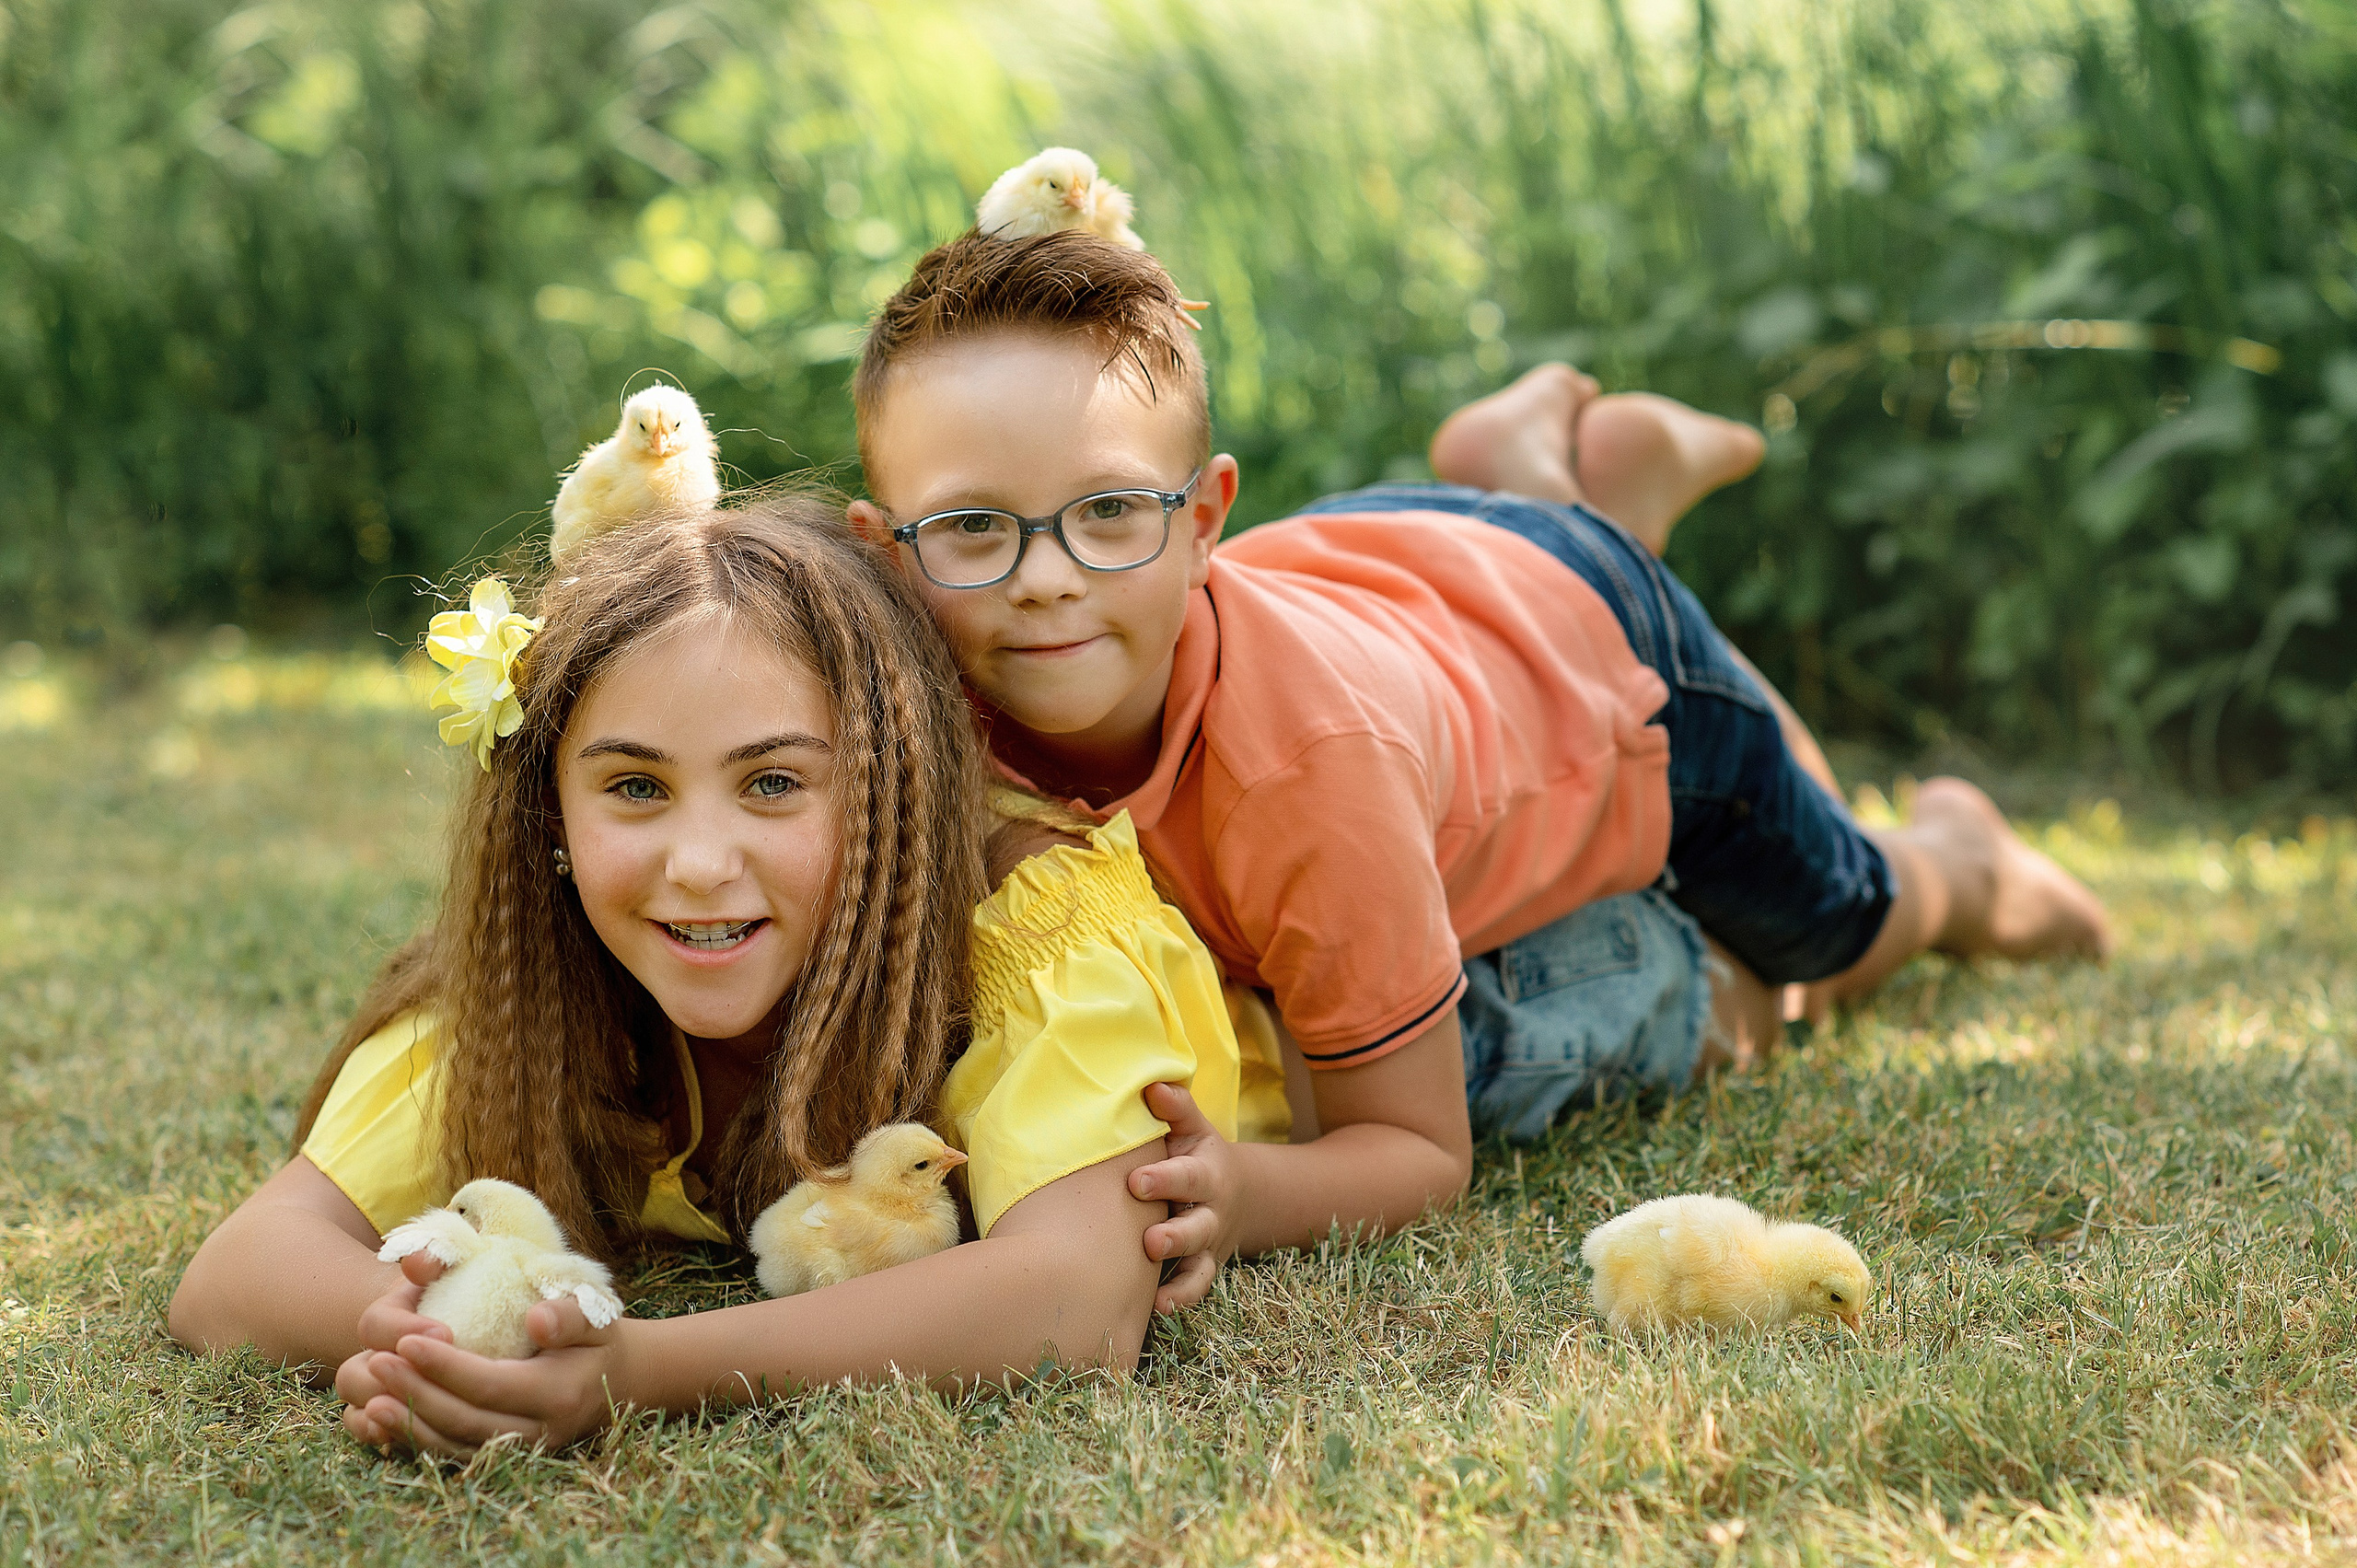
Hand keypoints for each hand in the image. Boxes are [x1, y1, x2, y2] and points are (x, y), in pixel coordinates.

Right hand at [336, 1251, 452, 1442]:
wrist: (466, 1327)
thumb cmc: (460, 1296)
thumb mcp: (453, 1271)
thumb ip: (436, 1258)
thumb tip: (421, 1261)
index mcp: (385, 1319)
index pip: (377, 1325)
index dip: (405, 1331)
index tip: (447, 1333)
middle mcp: (370, 1358)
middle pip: (354, 1375)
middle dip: (389, 1379)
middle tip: (431, 1376)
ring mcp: (374, 1393)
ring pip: (357, 1408)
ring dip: (382, 1411)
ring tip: (416, 1410)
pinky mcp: (388, 1420)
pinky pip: (370, 1433)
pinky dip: (381, 1435)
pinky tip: (406, 1436)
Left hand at [342, 1262, 630, 1457]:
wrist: (615, 1380)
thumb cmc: (596, 1338)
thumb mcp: (596, 1315)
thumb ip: (569, 1314)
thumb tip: (536, 1320)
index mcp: (558, 1394)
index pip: (490, 1384)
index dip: (445, 1366)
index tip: (406, 1340)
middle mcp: (538, 1432)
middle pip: (464, 1420)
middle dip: (416, 1393)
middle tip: (378, 1363)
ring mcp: (519, 1452)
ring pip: (453, 1446)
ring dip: (408, 1424)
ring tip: (371, 1397)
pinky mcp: (502, 1457)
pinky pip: (451, 1455)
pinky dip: (414, 1442)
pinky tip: (382, 1422)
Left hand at [1127, 1081, 1245, 1313]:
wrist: (1238, 1192)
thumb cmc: (1195, 1154)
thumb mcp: (1193, 1128)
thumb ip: (1175, 1109)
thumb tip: (1150, 1086)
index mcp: (1207, 1172)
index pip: (1188, 1176)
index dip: (1164, 1179)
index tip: (1134, 1181)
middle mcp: (1211, 1211)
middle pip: (1197, 1227)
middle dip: (1174, 1236)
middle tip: (1149, 1242)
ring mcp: (1208, 1244)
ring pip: (1198, 1267)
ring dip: (1179, 1282)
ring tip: (1154, 1296)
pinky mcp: (1202, 1268)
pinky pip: (1194, 1290)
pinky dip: (1178, 1301)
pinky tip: (1154, 1312)